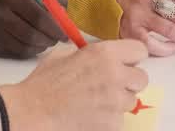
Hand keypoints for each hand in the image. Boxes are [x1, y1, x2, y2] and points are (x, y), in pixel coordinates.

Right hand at [0, 0, 69, 58]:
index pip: (38, 17)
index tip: (65, 34)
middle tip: (58, 39)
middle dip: (49, 39)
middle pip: (31, 35)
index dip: (55, 28)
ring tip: (47, 39)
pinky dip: (32, 51)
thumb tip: (64, 14)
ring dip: (42, 46)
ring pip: (26, 47)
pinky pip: (18, 54)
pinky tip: (35, 44)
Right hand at [0, 40, 148, 130]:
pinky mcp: (113, 124)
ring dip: (118, 102)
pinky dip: (108, 120)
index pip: (139, 50)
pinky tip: (90, 116)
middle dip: (128, 82)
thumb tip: (97, 54)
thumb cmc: (44, 83)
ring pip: (131, 101)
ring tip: (95, 102)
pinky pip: (119, 120)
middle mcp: (115, 75)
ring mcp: (116, 102)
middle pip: (142, 78)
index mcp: (104, 53)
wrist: (33, 112)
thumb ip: (86, 51)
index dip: (131, 57)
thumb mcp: (63, 54)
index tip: (123, 63)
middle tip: (110, 85)